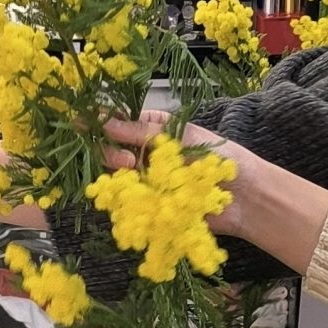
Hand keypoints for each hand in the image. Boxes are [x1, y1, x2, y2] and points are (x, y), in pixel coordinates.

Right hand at [100, 115, 327, 267]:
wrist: (247, 198)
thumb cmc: (221, 160)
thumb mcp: (181, 137)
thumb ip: (143, 131)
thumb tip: (105, 121)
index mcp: (154, 130)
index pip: (118, 122)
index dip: (98, 122)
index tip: (80, 122)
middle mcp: (145, 155)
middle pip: (108, 149)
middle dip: (107, 150)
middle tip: (125, 158)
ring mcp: (145, 182)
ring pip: (113, 176)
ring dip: (115, 172)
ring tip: (132, 171)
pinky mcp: (148, 207)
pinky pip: (125, 202)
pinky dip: (121, 198)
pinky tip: (126, 196)